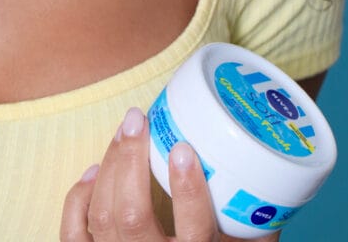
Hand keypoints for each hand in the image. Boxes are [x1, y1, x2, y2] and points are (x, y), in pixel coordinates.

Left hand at [61, 107, 278, 241]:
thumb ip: (257, 225)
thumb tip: (273, 174)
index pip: (193, 230)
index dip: (186, 189)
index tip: (183, 148)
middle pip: (131, 216)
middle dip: (130, 160)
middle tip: (137, 119)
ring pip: (103, 217)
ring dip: (109, 166)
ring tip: (124, 133)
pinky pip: (74, 234)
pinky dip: (79, 198)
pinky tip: (94, 171)